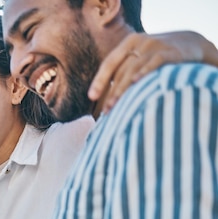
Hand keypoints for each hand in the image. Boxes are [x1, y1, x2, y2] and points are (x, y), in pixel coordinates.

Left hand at [89, 31, 211, 113]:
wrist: (191, 43)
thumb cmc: (158, 57)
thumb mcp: (140, 58)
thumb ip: (124, 71)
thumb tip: (104, 99)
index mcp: (128, 43)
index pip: (109, 63)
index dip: (99, 80)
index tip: (91, 97)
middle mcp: (139, 42)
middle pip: (121, 71)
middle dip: (112, 92)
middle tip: (105, 111)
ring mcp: (155, 45)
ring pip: (134, 69)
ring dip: (123, 89)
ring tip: (115, 106)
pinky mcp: (170, 51)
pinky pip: (155, 62)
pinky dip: (145, 72)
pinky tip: (136, 83)